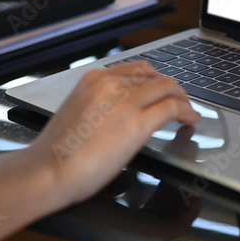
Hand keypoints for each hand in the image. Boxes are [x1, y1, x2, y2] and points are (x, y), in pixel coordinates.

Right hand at [28, 62, 200, 207]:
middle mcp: (111, 83)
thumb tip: (117, 118)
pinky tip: (191, 120)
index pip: (134, 70)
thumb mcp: (77, 115)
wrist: (48, 170)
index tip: (160, 90)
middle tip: (179, 101)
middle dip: (170, 88)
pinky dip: (187, 111)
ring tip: (188, 110)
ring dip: (182, 98)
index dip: (153, 79)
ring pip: (168, 87)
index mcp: (93, 79)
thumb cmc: (56, 153)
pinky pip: (173, 108)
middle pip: (153, 76)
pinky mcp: (139, 122)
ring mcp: (126, 100)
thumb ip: (100, 108)